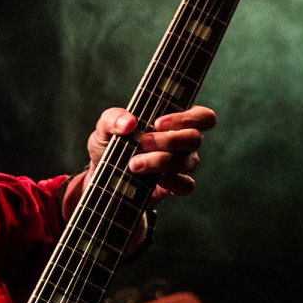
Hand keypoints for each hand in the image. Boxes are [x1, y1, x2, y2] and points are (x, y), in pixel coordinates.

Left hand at [87, 104, 216, 203]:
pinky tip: (154, 180)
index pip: (201, 116)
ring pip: (187, 162)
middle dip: (169, 140)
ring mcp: (181, 164)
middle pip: (195, 138)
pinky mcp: (173, 186)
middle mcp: (183, 142)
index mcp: (174, 121)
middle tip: (143, 142)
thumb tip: (128, 122)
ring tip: (134, 164)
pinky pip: (186, 185)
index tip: (157, 123)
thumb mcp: (105, 127)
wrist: (100, 174)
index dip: (187, 118)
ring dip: (160, 161)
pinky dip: (172, 182)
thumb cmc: (110, 143)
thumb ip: (113, 118)